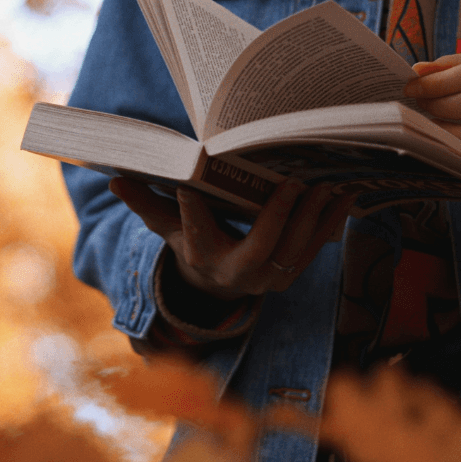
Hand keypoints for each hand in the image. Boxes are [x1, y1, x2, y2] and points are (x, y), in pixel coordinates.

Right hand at [109, 177, 356, 298]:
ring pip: (296, 249)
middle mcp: (238, 274)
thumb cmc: (193, 242)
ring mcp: (270, 277)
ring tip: (327, 183)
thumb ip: (146, 204)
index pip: (194, 235)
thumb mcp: (168, 227)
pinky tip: (345, 193)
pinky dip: (331, 221)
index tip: (188, 186)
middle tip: (291, 184)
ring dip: (314, 217)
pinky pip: (315, 247)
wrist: (219, 280)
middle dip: (277, 217)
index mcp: (202, 259)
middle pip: (260, 248)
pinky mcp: (292, 271)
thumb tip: (115, 181)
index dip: (190, 213)